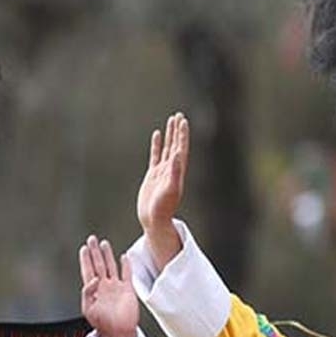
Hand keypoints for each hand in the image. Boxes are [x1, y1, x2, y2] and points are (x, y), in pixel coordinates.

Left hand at [79, 235, 137, 336]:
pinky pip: (126, 274)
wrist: (119, 332)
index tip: (84, 249)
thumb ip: (87, 292)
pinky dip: (126, 265)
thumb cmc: (103, 324)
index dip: (85, 259)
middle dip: (95, 252)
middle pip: (98, 265)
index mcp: (93, 291)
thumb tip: (93, 279)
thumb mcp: (88, 309)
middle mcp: (104, 287)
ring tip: (104, 244)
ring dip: (108, 255)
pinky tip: (124, 257)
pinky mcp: (127, 290)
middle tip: (92, 239)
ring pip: (111, 267)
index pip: (88, 271)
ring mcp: (116, 287)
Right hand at [136, 113, 188, 270]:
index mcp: (177, 172)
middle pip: (176, 145)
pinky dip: (156, 145)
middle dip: (177, 131)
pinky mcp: (152, 176)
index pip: (181, 149)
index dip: (182, 135)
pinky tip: (156, 135)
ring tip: (170, 121)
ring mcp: (162, 172)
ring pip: (166, 148)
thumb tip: (177, 155)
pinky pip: (155, 156)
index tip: (183, 121)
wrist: (153, 221)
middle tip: (178, 115)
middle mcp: (172, 170)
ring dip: (169, 135)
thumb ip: (174, 173)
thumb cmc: (163, 209)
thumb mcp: (170, 190)